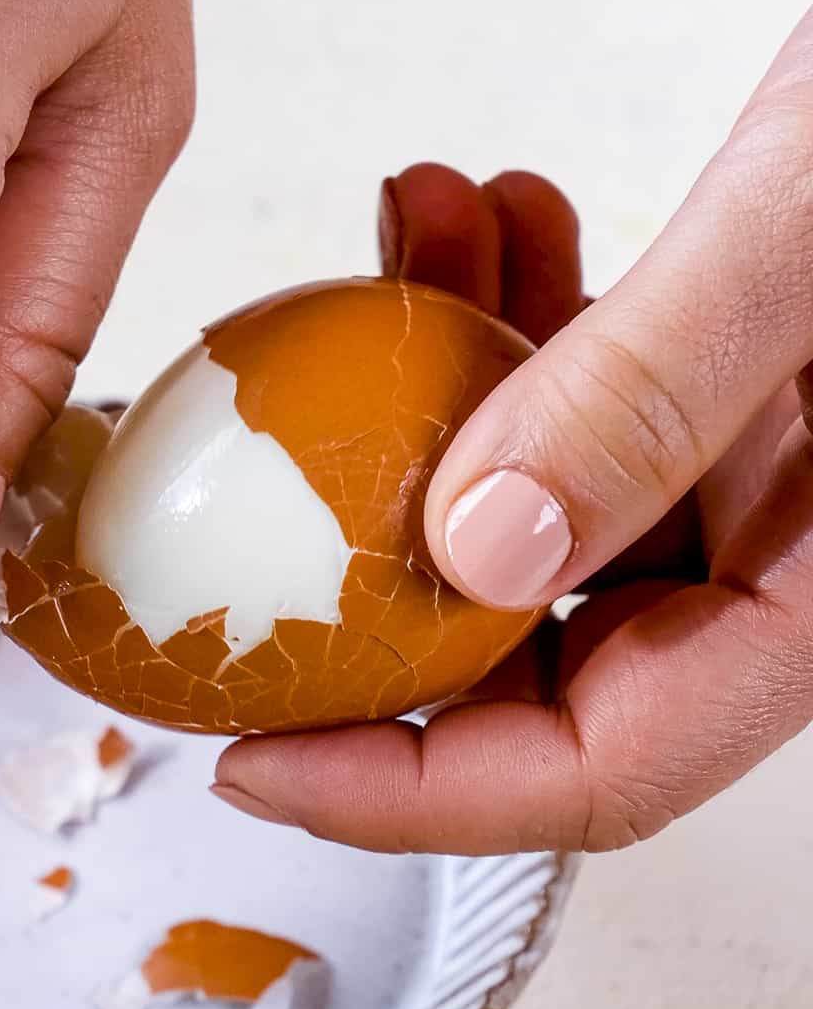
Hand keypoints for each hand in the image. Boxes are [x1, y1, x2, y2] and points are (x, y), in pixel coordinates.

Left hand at [214, 11, 812, 851]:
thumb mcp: (805, 232)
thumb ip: (650, 391)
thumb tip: (468, 551)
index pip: (600, 772)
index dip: (408, 793)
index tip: (251, 757)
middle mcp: (777, 567)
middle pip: (533, 665)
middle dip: (377, 577)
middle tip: (253, 520)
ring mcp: (748, 486)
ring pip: (533, 514)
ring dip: (439, 394)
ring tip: (410, 242)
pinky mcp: (722, 398)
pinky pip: (574, 410)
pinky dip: (506, 321)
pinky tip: (477, 215)